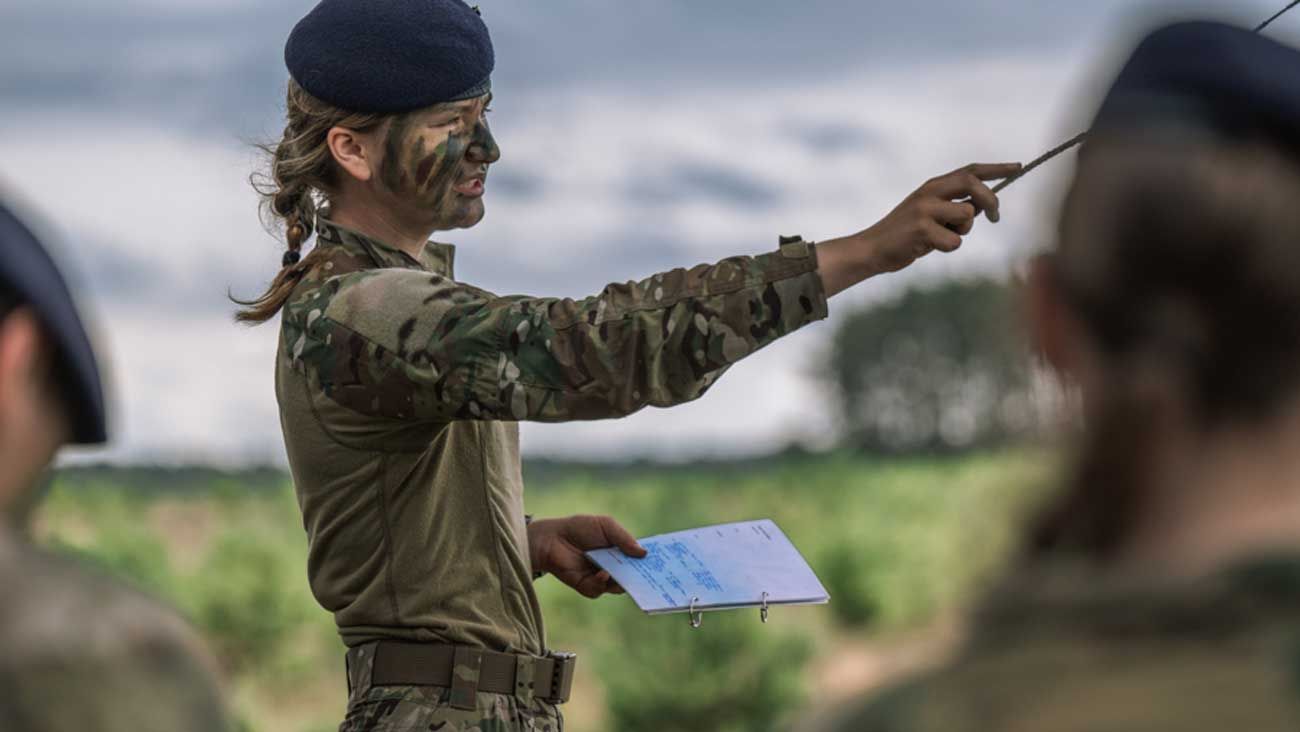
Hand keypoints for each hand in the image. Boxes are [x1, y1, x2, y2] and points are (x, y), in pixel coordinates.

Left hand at [527, 514, 647, 598]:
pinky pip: (599, 590)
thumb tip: (644, 553)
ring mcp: (601, 577)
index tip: (664, 564)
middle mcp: (613, 566)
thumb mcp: (605, 526)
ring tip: (624, 575)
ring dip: (622, 581)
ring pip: (618, 586)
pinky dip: (602, 583)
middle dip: (642, 577)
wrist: (552, 538)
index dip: (650, 562)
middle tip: (652, 577)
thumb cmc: (579, 528)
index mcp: (620, 550)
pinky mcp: (587, 586)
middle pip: (632, 576)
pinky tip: (602, 574)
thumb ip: (624, 538)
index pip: (639, 559)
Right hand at [817, 162, 1021, 296]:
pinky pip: (954, 242)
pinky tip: (927, 247)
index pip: (970, 170)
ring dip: (962, 233)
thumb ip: (953, 206)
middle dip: (990, 200)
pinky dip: (947, 248)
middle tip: (995, 218)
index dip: (996, 168)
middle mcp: (930, 192)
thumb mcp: (929, 213)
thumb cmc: (906, 235)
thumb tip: (982, 207)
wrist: (873, 248)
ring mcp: (924, 208)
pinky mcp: (921, 228)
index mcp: (933, 186)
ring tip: (940, 238)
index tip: (1019, 167)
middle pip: (972, 184)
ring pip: (966, 217)